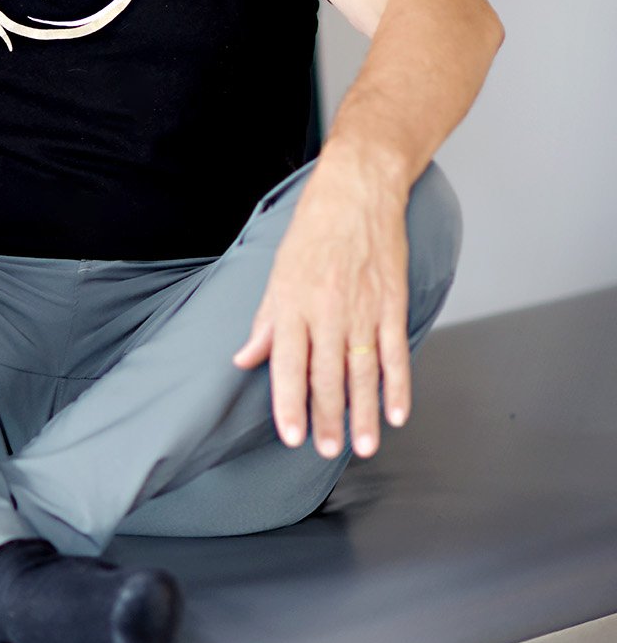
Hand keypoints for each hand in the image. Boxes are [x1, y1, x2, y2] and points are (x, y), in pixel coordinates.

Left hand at [232, 151, 411, 458]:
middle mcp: (328, 310)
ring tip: (362, 446)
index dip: (289, 404)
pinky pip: (395, 352)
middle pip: (327, 375)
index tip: (293, 436)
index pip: (288, 364)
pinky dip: (398, 386)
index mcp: (293, 303)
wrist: (358, 191)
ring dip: (363, 413)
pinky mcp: (392, 303)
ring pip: (363, 372)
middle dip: (328, 418)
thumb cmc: (314, 229)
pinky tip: (395, 413)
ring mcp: (363, 308)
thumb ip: (265, 321)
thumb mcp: (278, 272)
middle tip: (329, 451)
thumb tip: (245, 358)